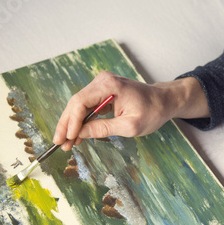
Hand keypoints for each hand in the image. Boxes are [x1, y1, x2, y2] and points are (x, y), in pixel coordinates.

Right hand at [52, 71, 206, 150]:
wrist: (163, 101)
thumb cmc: (152, 112)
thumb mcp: (130, 126)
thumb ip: (104, 129)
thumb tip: (81, 133)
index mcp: (110, 85)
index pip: (81, 101)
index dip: (72, 121)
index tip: (68, 138)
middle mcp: (103, 81)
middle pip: (76, 103)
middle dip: (67, 124)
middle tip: (60, 144)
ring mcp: (102, 85)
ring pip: (79, 105)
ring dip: (72, 124)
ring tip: (66, 143)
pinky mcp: (103, 91)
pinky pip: (87, 106)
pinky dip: (81, 120)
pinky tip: (77, 135)